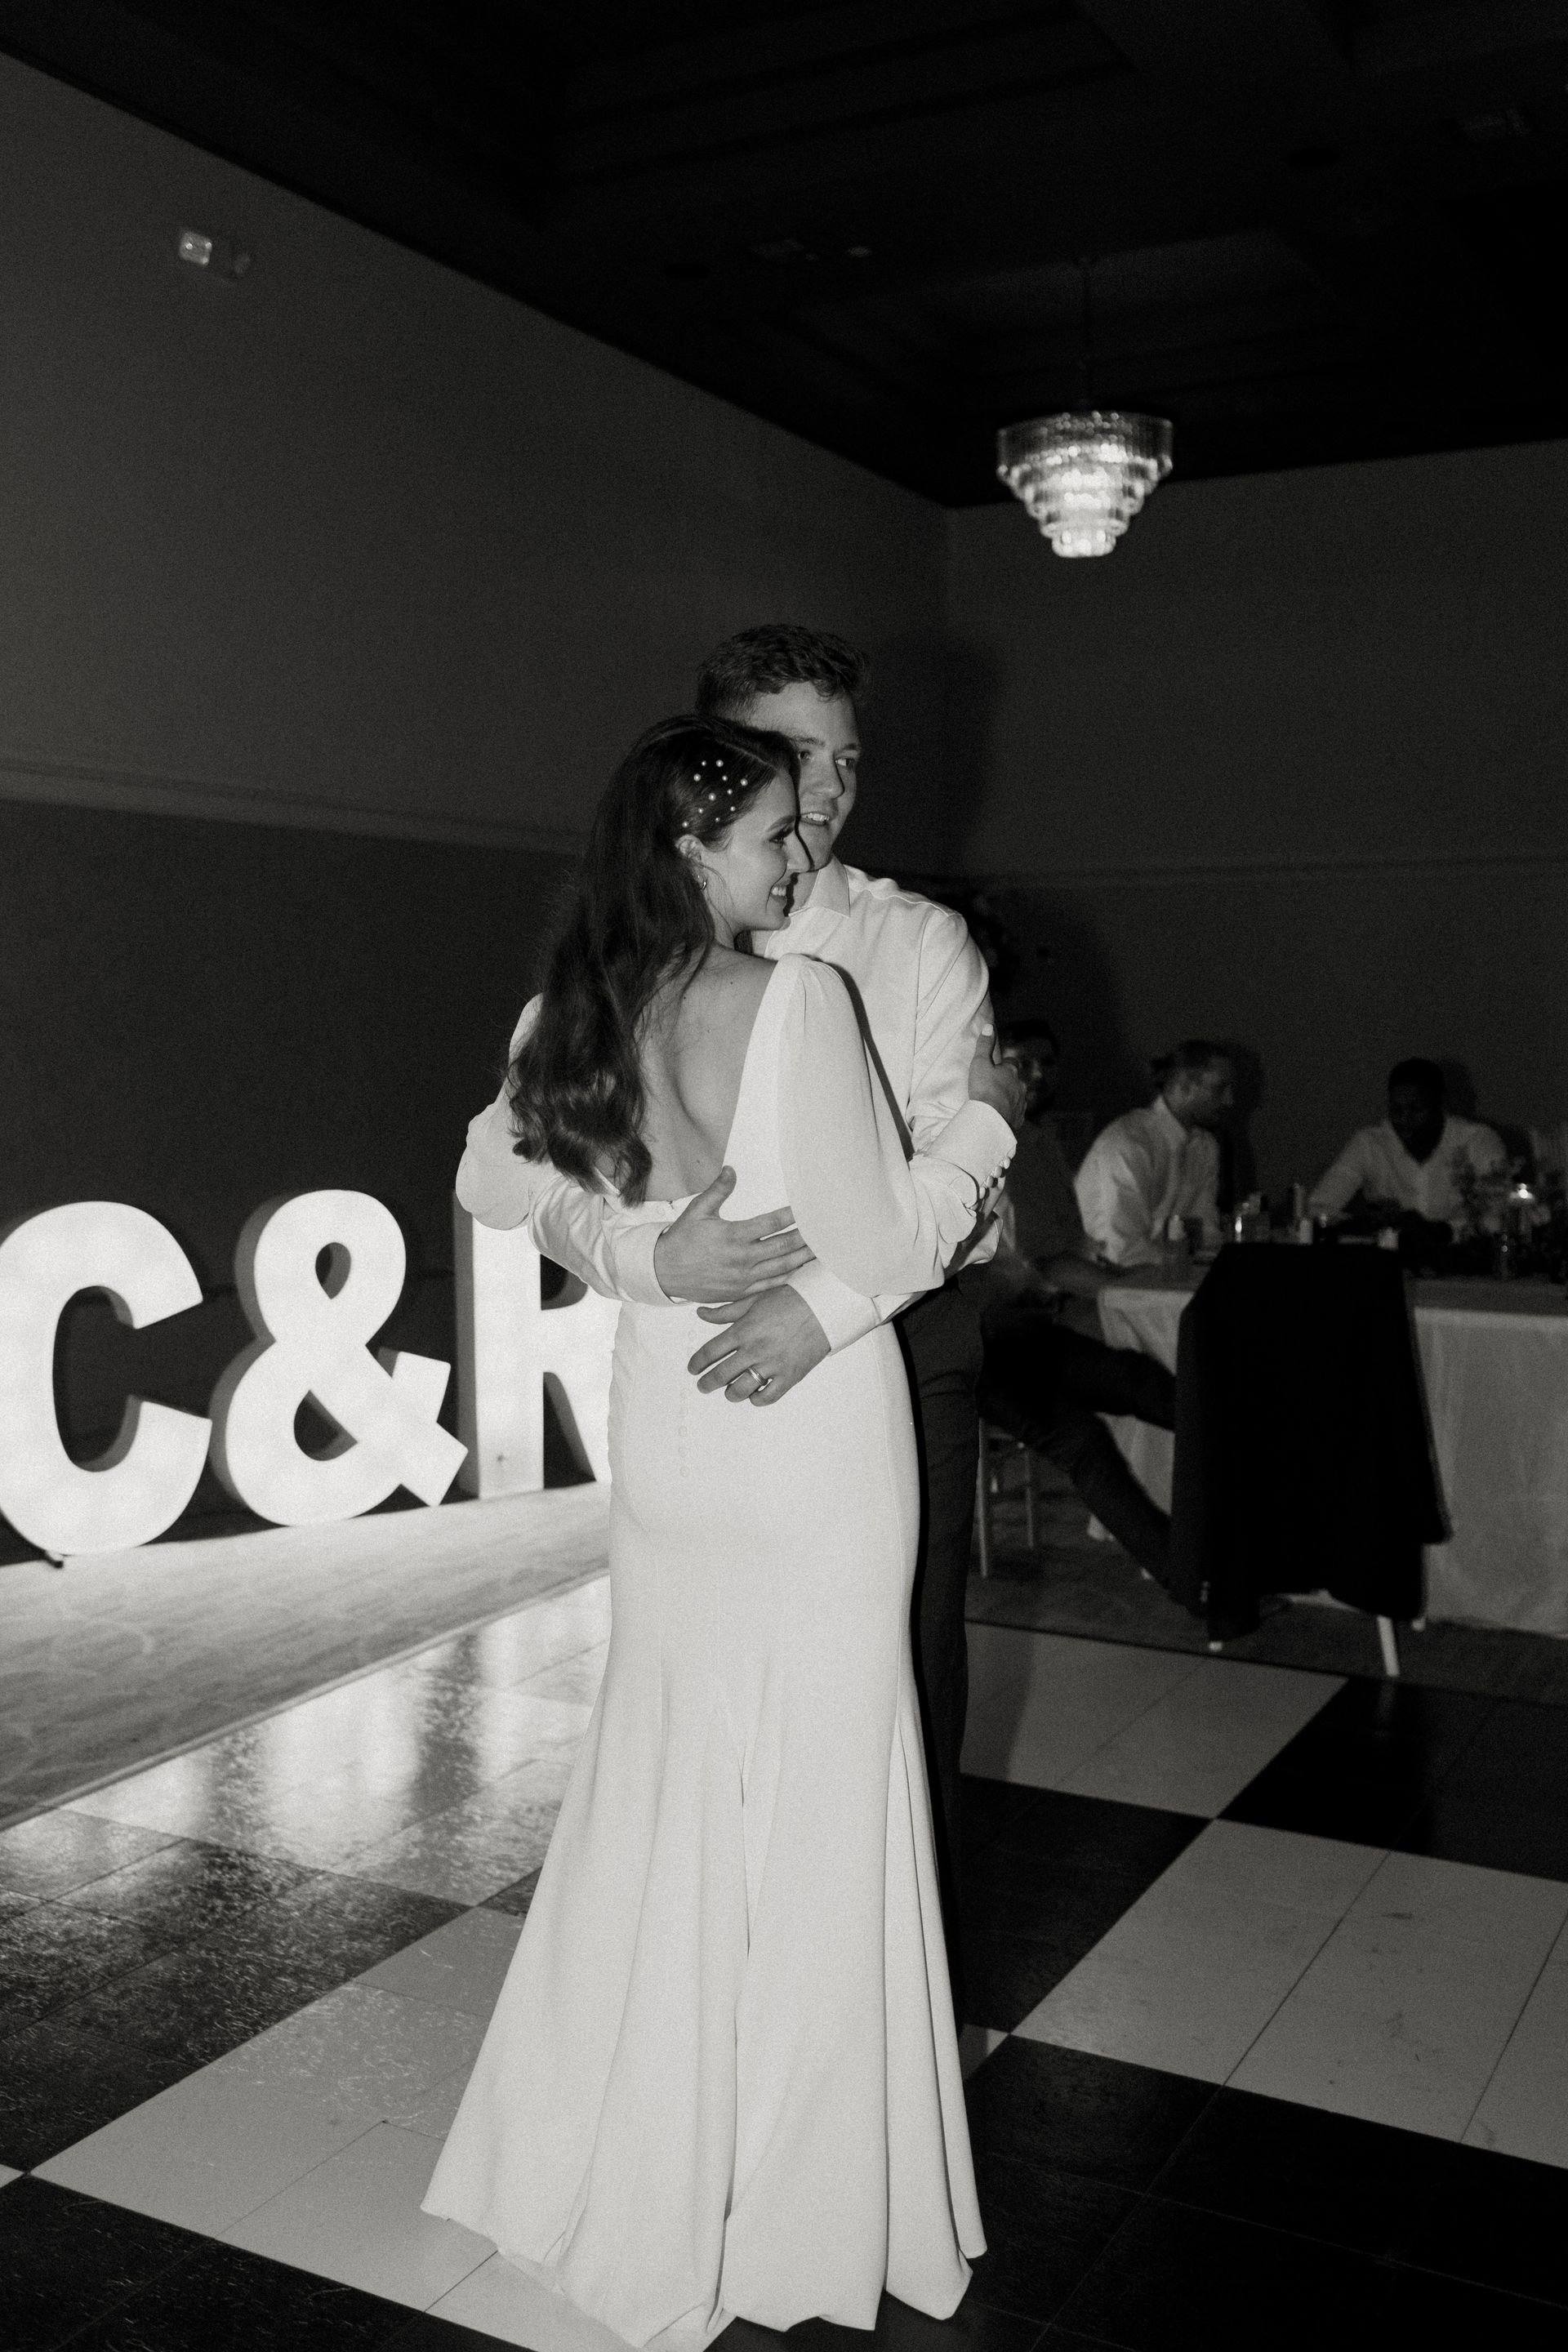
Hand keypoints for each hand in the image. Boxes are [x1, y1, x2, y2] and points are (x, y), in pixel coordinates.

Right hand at [653, 1168, 813, 1303]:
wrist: (664, 1273)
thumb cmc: (681, 1240)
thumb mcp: (697, 1211)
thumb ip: (718, 1190)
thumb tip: (731, 1169)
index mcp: (733, 1235)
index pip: (771, 1224)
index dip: (792, 1216)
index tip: (807, 1209)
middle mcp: (741, 1258)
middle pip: (783, 1247)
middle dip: (806, 1239)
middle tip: (826, 1232)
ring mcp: (743, 1278)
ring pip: (781, 1269)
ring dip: (803, 1259)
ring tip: (821, 1252)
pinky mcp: (741, 1292)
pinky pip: (770, 1286)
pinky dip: (788, 1279)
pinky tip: (801, 1272)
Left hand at [686, 1284, 829, 1404]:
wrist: (826, 1306)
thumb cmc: (791, 1299)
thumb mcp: (755, 1300)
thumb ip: (726, 1311)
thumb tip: (700, 1313)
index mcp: (744, 1330)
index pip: (710, 1352)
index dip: (696, 1364)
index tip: (692, 1369)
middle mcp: (755, 1350)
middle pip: (720, 1375)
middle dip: (706, 1384)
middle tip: (703, 1386)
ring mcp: (772, 1365)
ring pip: (740, 1390)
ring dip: (730, 1394)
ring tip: (728, 1392)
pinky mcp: (790, 1376)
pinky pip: (767, 1397)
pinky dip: (756, 1399)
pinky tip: (753, 1394)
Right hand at [968, 1027, 1027, 1129]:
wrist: (991, 1118)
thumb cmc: (984, 1088)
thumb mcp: (980, 1063)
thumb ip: (984, 1045)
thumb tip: (989, 1026)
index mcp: (1011, 1071)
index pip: (1012, 1063)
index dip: (1005, 1064)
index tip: (998, 1066)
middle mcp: (1020, 1085)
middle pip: (1017, 1081)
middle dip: (1009, 1082)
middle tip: (996, 1086)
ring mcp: (1021, 1102)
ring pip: (1019, 1097)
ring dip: (1011, 1097)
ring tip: (999, 1102)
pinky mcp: (1019, 1118)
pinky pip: (1017, 1113)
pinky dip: (1011, 1112)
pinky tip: (1003, 1115)